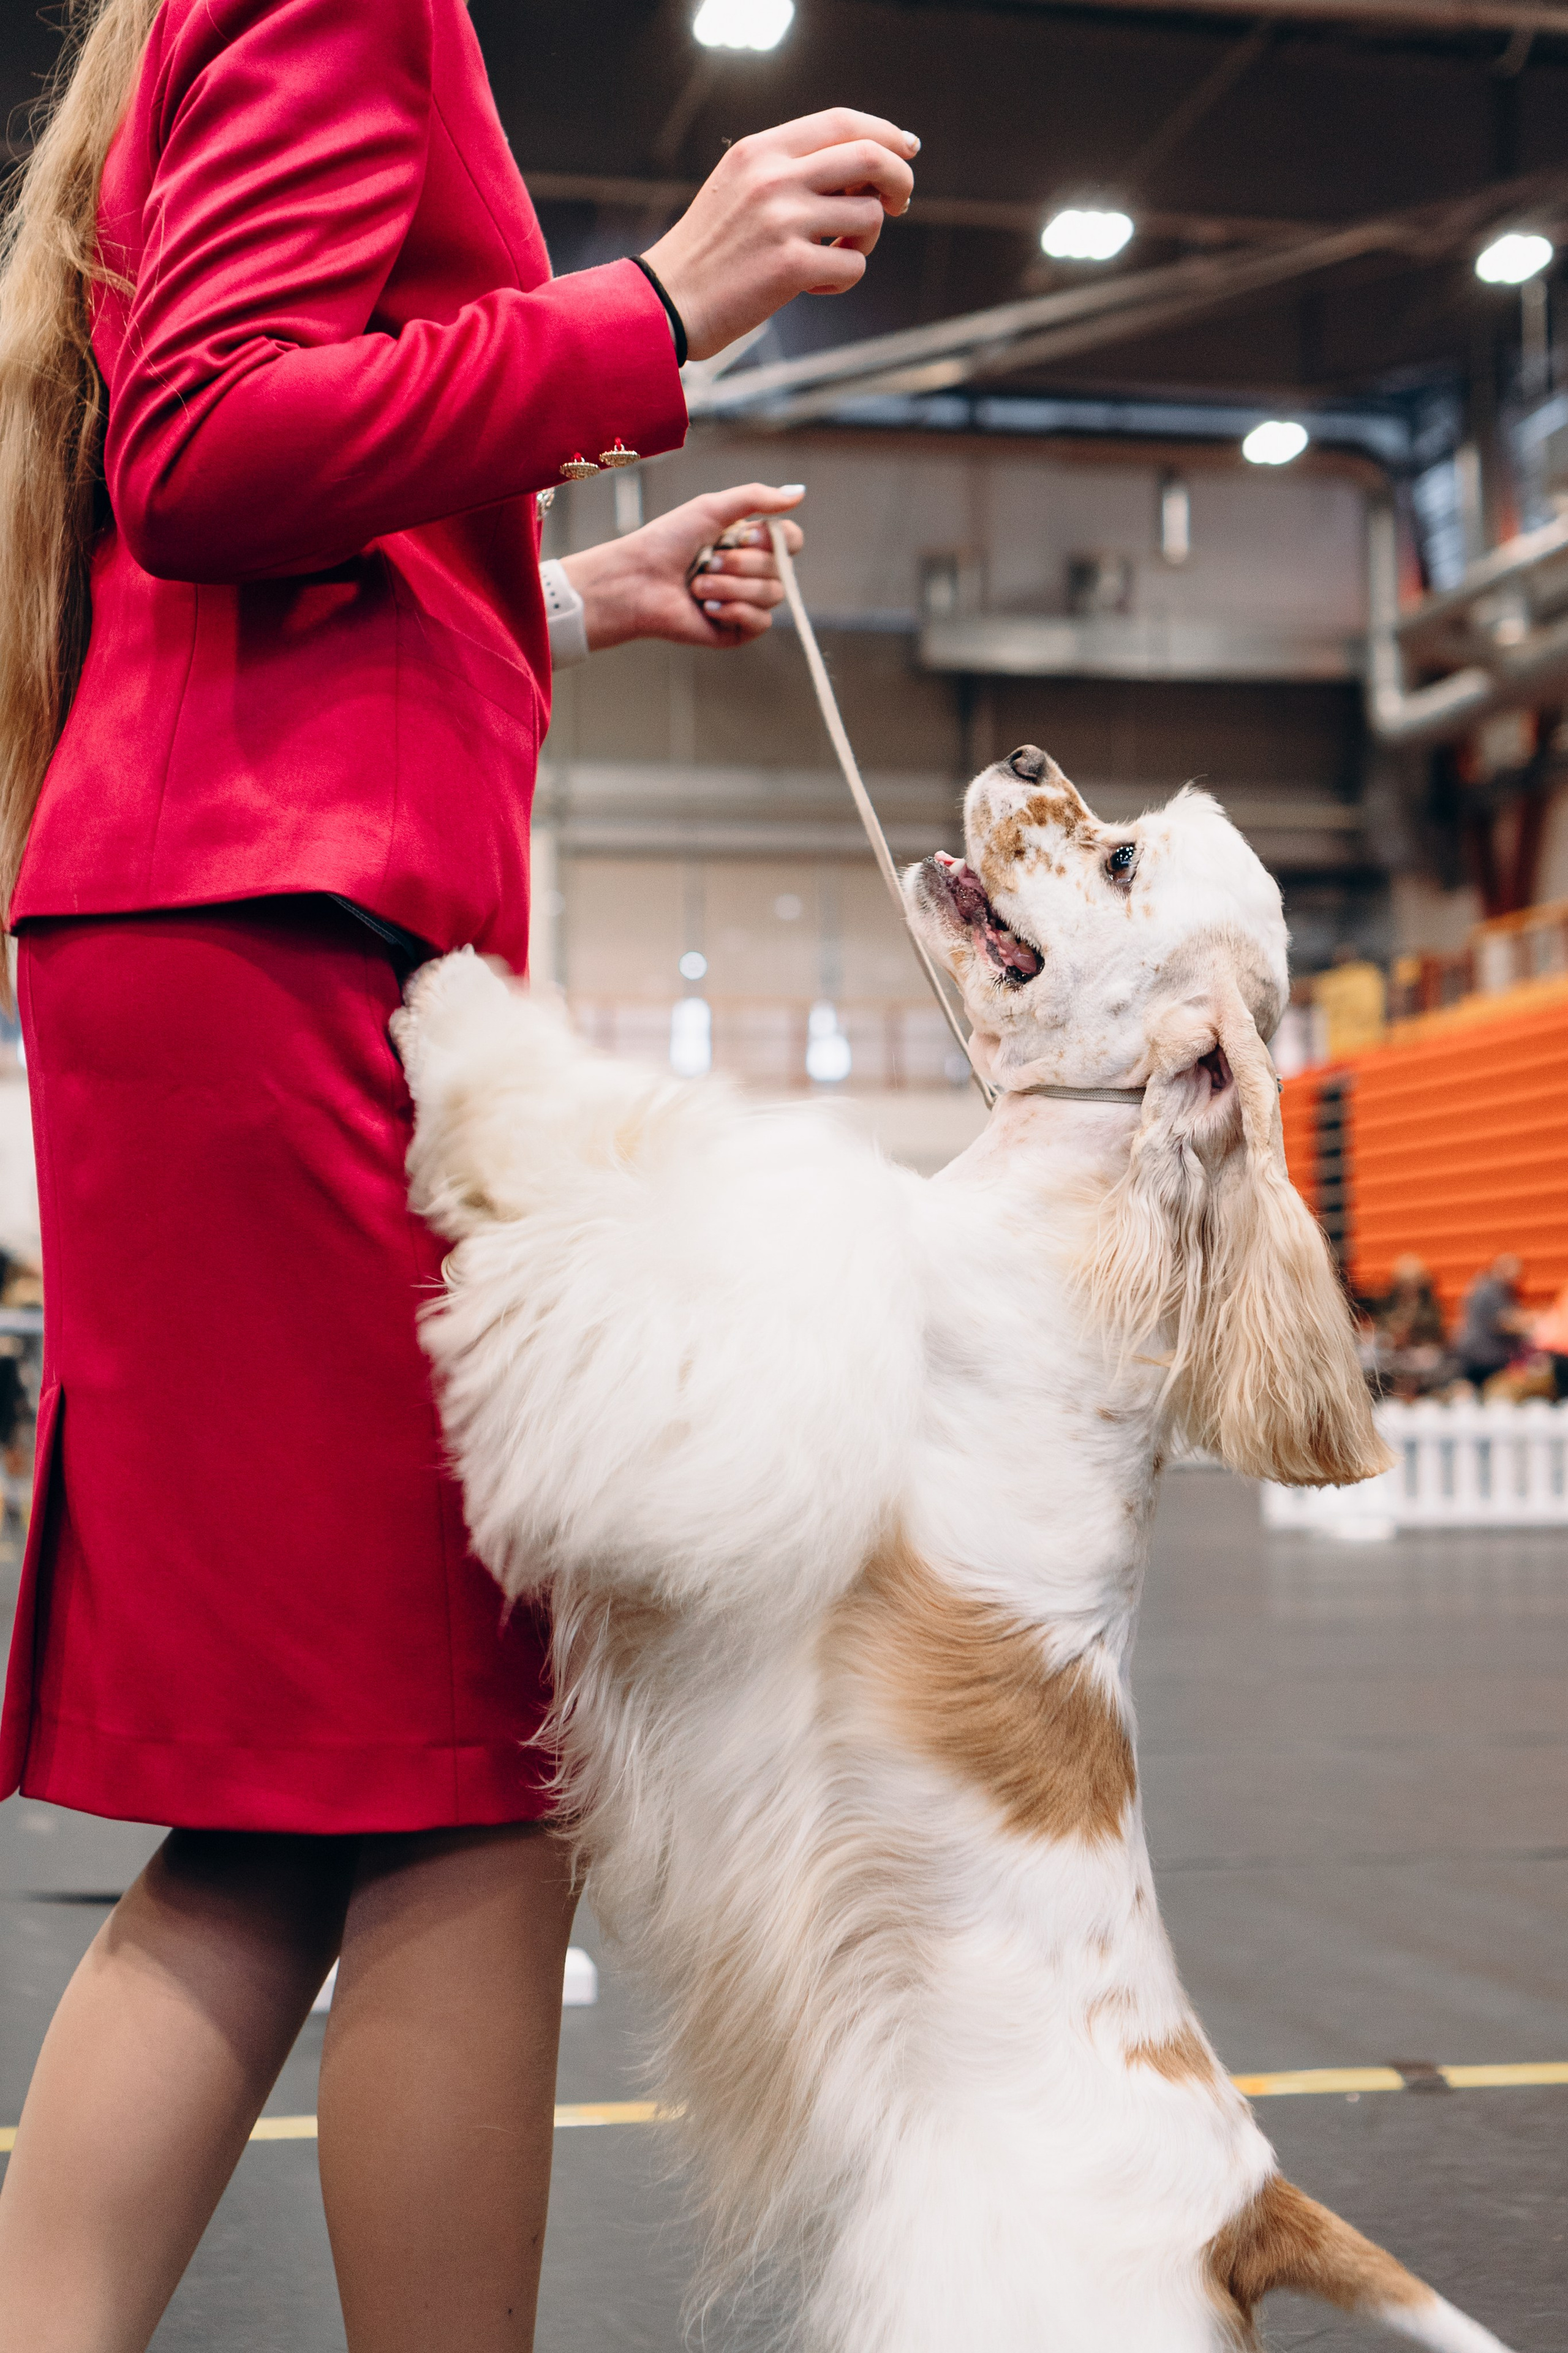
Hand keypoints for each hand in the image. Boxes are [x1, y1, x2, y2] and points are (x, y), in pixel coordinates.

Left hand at [560, 483, 804, 651]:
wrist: (637, 582)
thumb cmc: (667, 542)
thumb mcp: (711, 509)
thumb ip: (756, 498)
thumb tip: (801, 492)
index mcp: (750, 543)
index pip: (791, 540)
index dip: (775, 539)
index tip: (743, 535)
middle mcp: (751, 573)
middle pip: (782, 568)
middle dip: (741, 563)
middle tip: (706, 562)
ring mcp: (746, 603)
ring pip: (772, 595)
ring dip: (732, 587)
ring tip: (697, 586)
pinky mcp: (736, 631)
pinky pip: (761, 622)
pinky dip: (735, 610)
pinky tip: (707, 609)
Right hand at [641, 110, 917, 361]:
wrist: (668, 301)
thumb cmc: (710, 251)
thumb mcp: (740, 187)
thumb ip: (791, 169)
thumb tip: (866, 165)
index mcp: (760, 149)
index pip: (841, 122)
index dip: (884, 132)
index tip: (908, 148)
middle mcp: (773, 176)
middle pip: (870, 157)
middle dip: (899, 179)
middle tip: (899, 203)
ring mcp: (782, 220)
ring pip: (868, 215)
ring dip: (863, 241)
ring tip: (831, 255)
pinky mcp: (790, 266)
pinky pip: (853, 267)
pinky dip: (841, 279)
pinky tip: (811, 285)